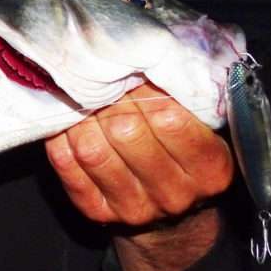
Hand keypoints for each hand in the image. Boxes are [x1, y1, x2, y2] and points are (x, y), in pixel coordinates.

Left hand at [44, 83, 234, 270]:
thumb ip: (182, 99)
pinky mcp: (96, 212)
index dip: (144, 90)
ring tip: (84, 98)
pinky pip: (67, 166)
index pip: (169, 119)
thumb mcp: (202, 128)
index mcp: (210, 170)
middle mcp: (174, 195)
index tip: (134, 74)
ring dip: (80, 117)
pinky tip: (67, 122)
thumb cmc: (185, 152)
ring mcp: (134, 208)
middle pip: (126, 132)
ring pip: (92, 149)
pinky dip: (60, 137)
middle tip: (104, 82)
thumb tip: (140, 58)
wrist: (172, 212)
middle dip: (109, 100)